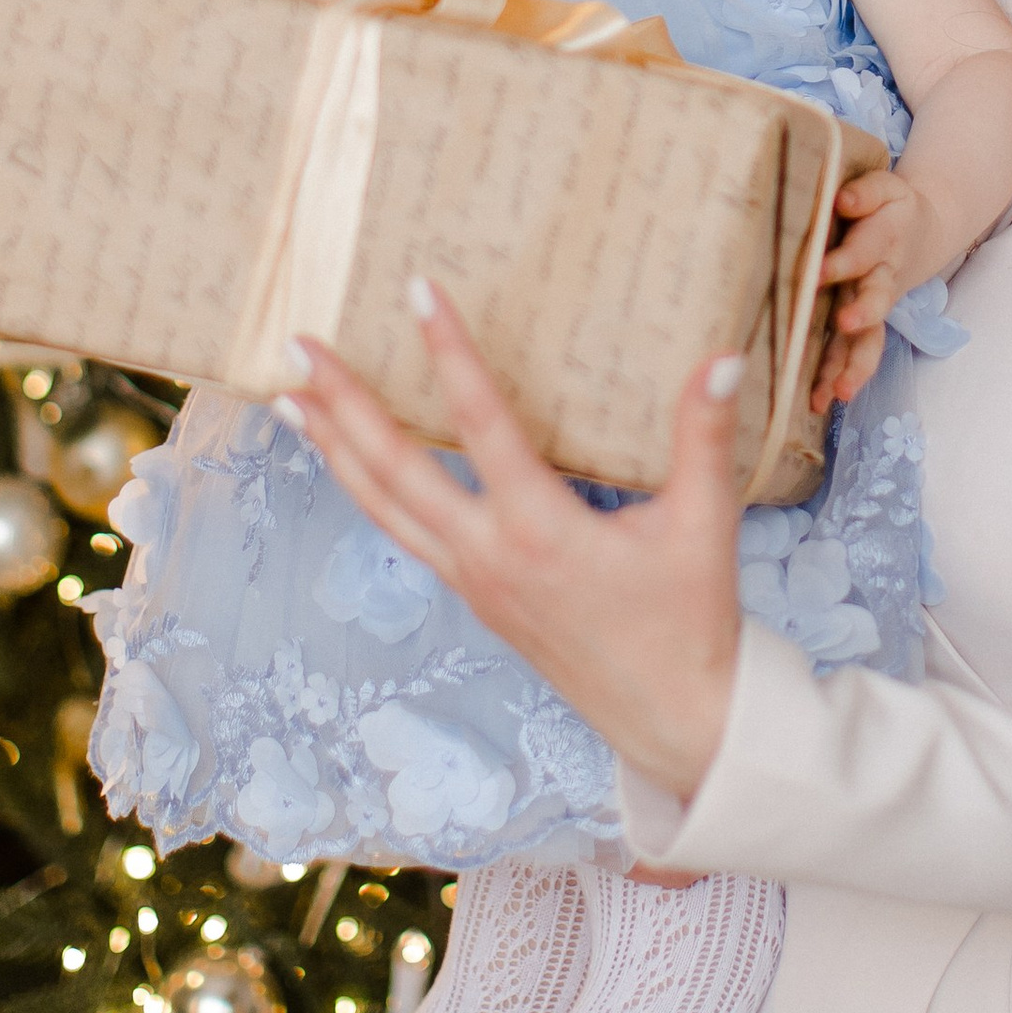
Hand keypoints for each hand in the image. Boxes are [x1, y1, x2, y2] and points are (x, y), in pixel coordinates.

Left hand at [286, 284, 744, 805]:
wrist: (673, 721)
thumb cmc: (690, 622)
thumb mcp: (704, 524)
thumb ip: (706, 437)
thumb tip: (722, 357)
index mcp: (540, 530)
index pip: (481, 423)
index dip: (450, 352)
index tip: (418, 291)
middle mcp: (488, 555)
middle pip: (394, 469)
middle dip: (342, 405)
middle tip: (297, 348)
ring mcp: (472, 580)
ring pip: (381, 507)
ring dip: (332, 450)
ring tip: (289, 400)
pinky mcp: (474, 596)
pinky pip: (401, 533)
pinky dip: (365, 491)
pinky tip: (349, 464)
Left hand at [811, 165, 927, 409]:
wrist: (916, 231)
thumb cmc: (886, 207)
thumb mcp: (883, 188)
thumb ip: (865, 193)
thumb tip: (842, 201)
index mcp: (883, 240)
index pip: (863, 250)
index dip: (845, 260)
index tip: (819, 271)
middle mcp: (880, 278)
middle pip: (876, 300)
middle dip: (862, 315)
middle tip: (845, 326)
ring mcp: (873, 306)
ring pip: (870, 339)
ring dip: (855, 366)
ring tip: (838, 393)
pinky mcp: (863, 326)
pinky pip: (855, 354)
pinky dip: (840, 378)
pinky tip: (821, 402)